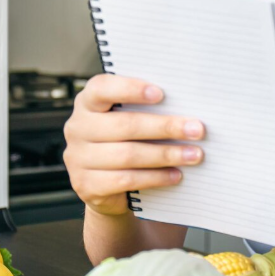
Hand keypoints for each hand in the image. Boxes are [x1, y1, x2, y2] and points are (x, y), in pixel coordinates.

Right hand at [63, 74, 204, 215]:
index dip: (130, 89)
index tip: (161, 93)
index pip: (102, 89)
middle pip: (125, 125)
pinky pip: (125, 180)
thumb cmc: (125, 141)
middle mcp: (77, 128)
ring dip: (166, 154)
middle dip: (165, 127)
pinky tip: (175, 174)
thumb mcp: (128, 119)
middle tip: (197, 129)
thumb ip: (146, 108)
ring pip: (128, 155)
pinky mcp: (86, 185)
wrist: (106, 186)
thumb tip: (186, 107)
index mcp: (87, 103)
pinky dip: (155, 177)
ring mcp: (78, 159)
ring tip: (193, 154)